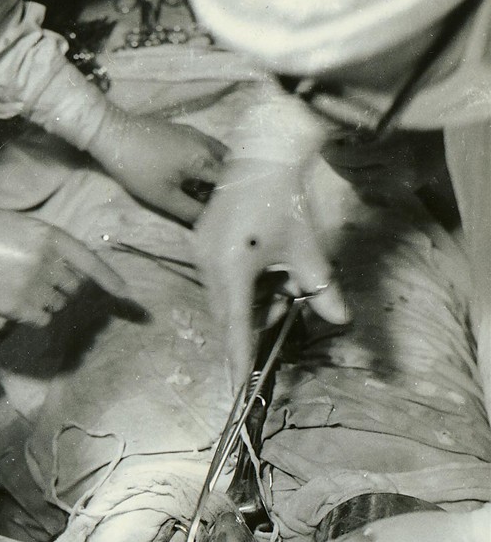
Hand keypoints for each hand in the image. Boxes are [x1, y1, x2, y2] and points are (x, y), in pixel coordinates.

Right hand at [0, 208, 127, 326]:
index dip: (111, 281)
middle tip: (34, 277)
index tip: (127, 296)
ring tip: (17, 284)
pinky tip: (14, 301)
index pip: (90, 262)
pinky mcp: (18, 308)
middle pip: (74, 287)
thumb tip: (67, 266)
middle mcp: (47, 261)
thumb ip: (46, 242)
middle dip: (63, 285)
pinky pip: (43, 319)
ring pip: (60, 304)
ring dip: (48, 300)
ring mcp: (34, 286)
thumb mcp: (18, 225)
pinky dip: (35, 315)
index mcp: (49, 235)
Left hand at [88, 107, 226, 223]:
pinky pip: (207, 147)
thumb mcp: (164, 197)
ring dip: (218, 173)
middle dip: (227, 186)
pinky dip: (208, 162)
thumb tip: (210, 223)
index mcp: (205, 158)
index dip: (231, 198)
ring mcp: (195, 133)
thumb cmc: (138, 169)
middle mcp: (206, 142)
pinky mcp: (184, 130)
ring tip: (208, 193)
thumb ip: (191, 211)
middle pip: (228, 168)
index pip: (231, 181)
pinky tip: (196, 175)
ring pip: (219, 156)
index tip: (229, 213)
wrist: (113, 134)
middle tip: (219, 205)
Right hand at [196, 158, 348, 382]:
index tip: (237, 387)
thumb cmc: (285, 199)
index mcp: (233, 269)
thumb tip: (340, 319)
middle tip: (281, 314)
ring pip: (224, 299)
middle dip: (253, 324)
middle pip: (229, 315)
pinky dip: (242, 287)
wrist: (261, 154)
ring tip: (279, 282)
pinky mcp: (201, 245)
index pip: (236, 326)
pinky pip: (220, 282)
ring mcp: (200, 255)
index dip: (239, 358)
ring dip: (250, 303)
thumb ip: (321, 287)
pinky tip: (263, 271)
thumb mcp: (307, 248)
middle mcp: (209, 266)